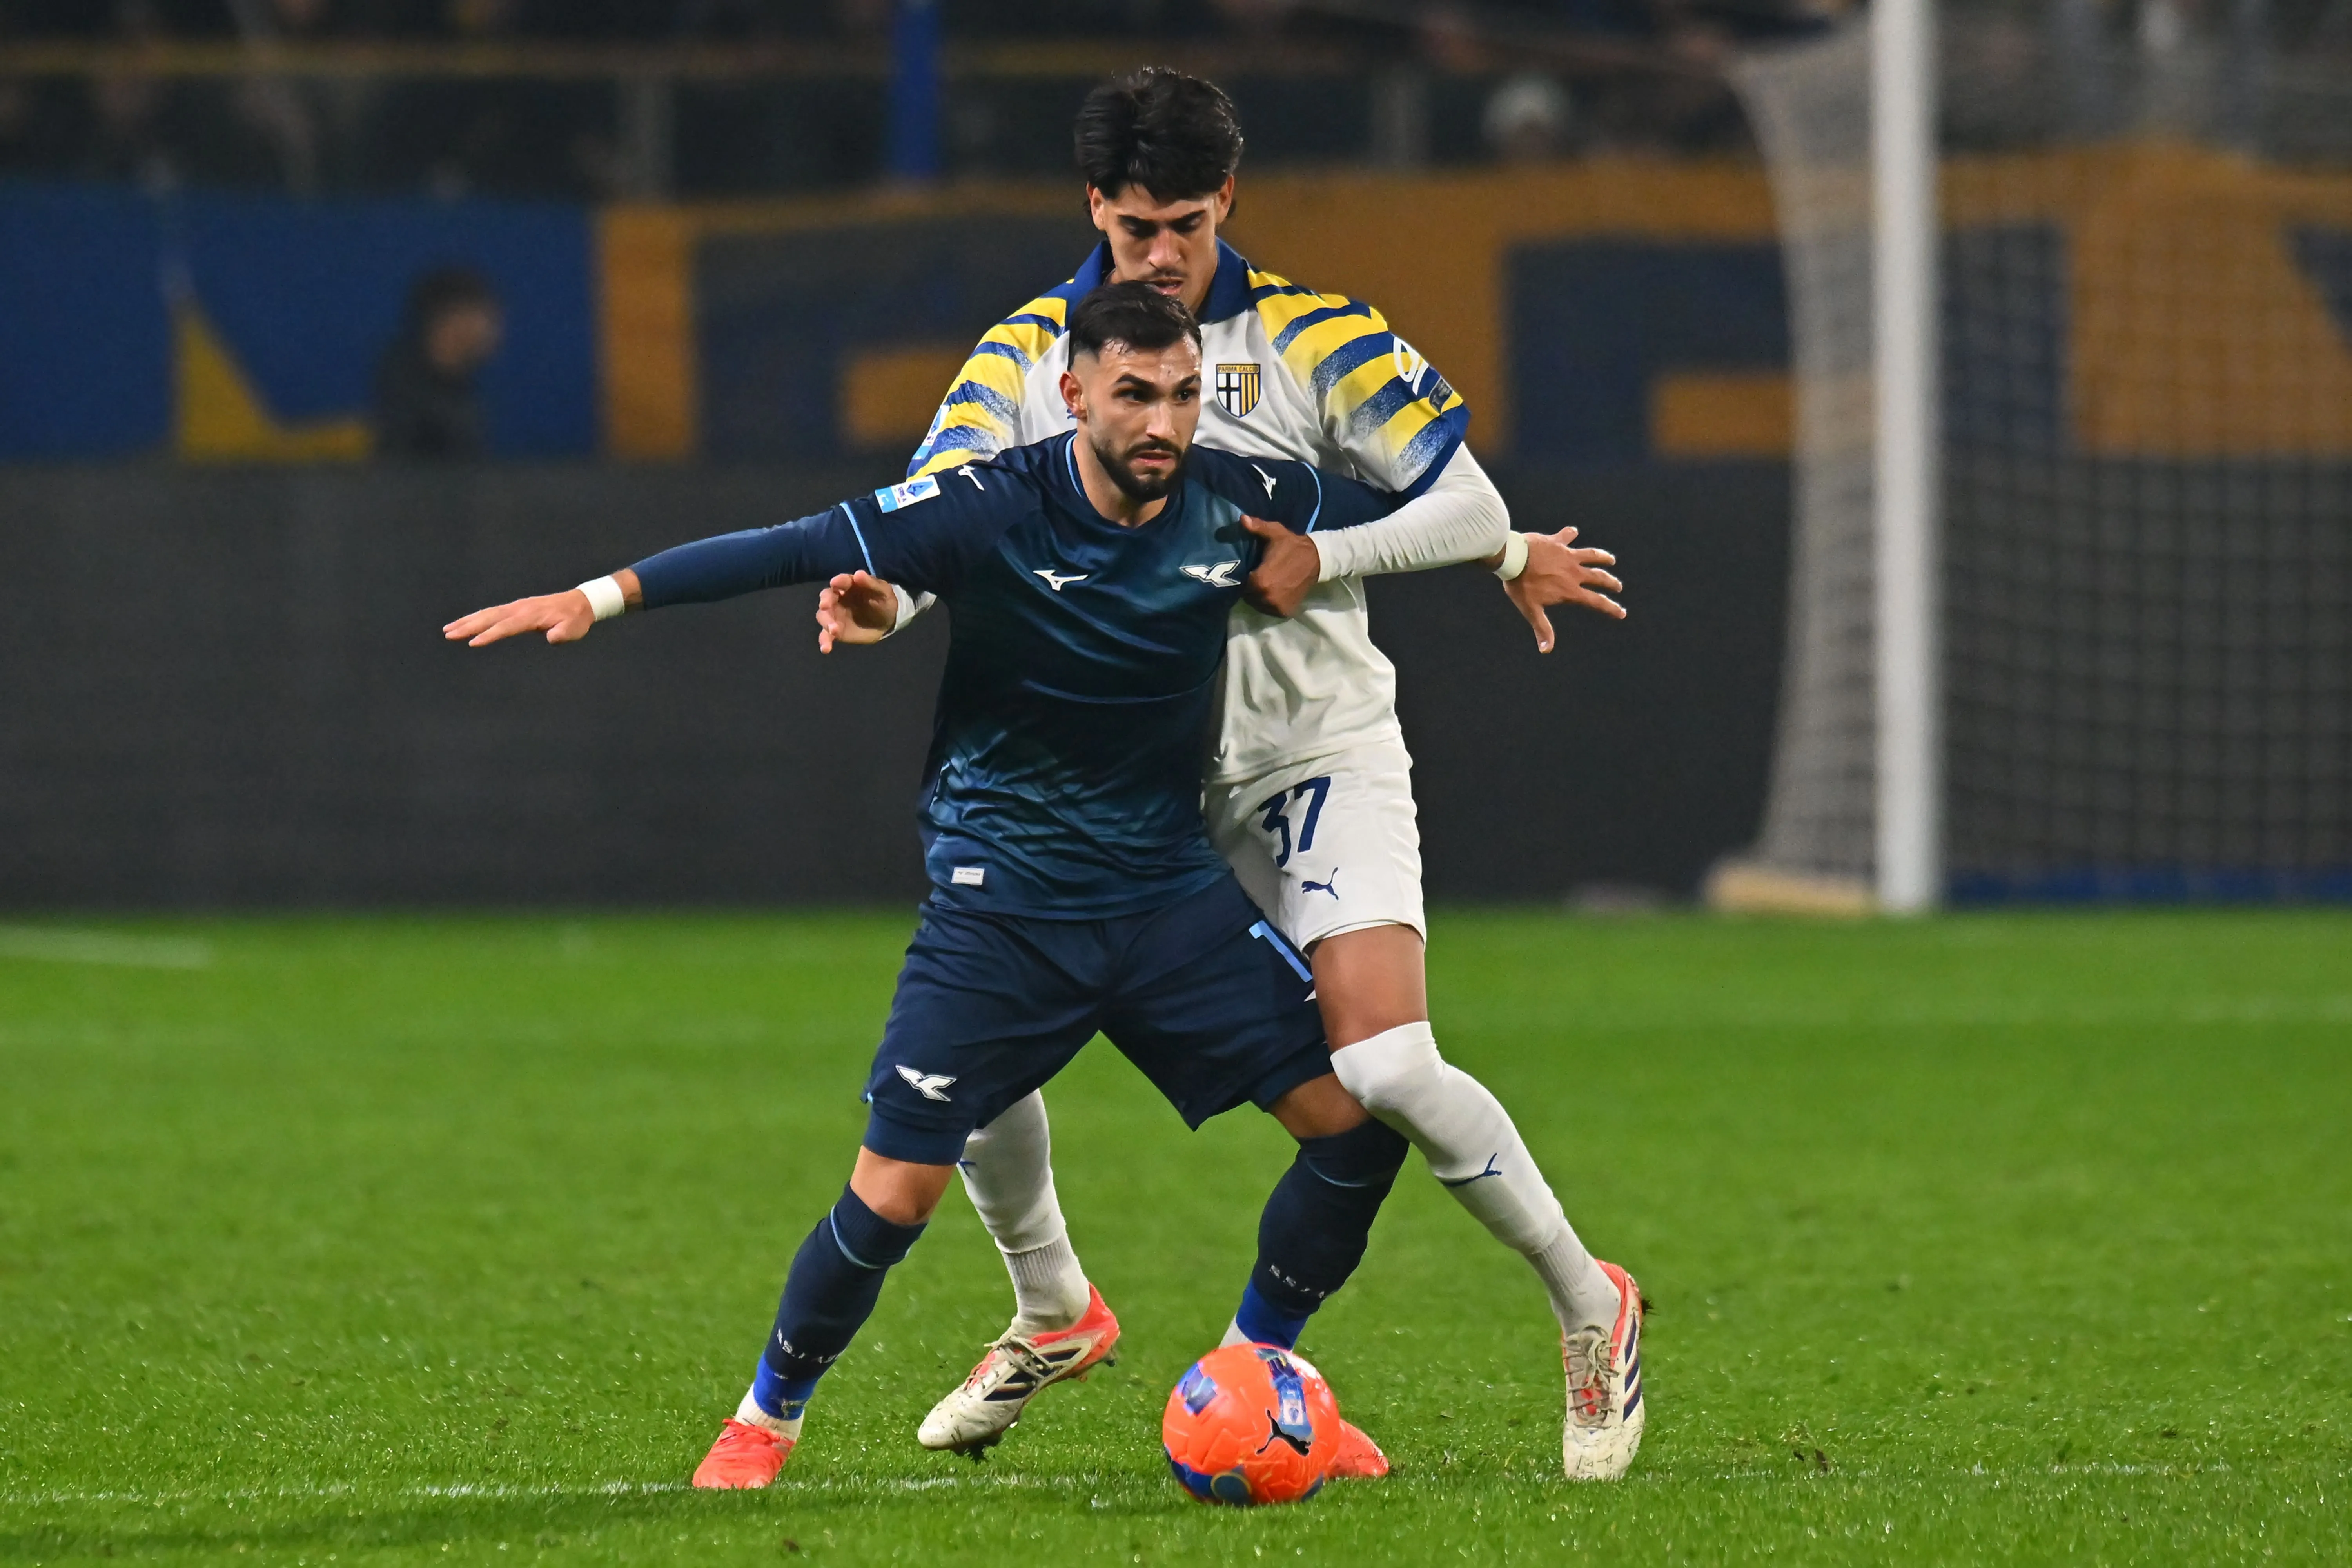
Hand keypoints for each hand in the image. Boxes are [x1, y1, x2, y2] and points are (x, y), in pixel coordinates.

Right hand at [443, 589, 595, 647]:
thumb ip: (562, 634)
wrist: (579, 603)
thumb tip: (552, 637)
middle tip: (448, 634)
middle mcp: (519, 609)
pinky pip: (492, 612)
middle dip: (468, 626)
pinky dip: (477, 617)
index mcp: (531, 616)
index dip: (490, 634)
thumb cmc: (575, 620)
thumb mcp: (573, 629)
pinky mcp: (515, 608)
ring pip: (487, 613)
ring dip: (467, 621)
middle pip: (489, 617)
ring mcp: (516, 607)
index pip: (506, 626)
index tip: (473, 642)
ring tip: (449, 629)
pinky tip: (466, 623)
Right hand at [815, 571, 898, 653]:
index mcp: (849, 585)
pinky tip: (826, 648)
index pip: (841, 581)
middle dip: (825, 601)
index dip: (838, 581)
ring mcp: (835, 615)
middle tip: (826, 606)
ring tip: (834, 630)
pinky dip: (825, 641)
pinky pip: (827, 635)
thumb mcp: (883, 591)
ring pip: (824, 616)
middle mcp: (837, 599)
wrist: (887, 620)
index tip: (835, 583)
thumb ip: (871, 583)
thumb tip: (858, 574)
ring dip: (826, 622)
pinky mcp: (836, 630)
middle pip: (827, 598)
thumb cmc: (884, 601)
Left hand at [1239, 514, 1319, 617]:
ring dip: (1260, 597)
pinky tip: (1274, 592)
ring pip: (1258, 604)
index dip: (1244, 577)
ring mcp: (1276, 606)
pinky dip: (1270, 603)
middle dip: (1251, 587)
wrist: (1317, 560)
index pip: (1242, 584)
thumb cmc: (1292, 546)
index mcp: (1259, 581)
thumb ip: (1257, 527)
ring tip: (1266, 585)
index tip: (1250, 571)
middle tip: (1258, 577)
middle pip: (1249, 596)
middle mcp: (1266, 597)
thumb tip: (1242, 519)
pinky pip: (1270, 610)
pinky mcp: (1284, 612)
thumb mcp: (1274, 533)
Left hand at [1501, 526, 1624, 652]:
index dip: (1610, 608)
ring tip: (1610, 559)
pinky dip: (1570, 534)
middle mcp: (1574, 572)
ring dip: (1602, 557)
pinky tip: (1573, 532)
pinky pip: (1567, 536)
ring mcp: (1567, 555)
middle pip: (1598, 577)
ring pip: (1591, 555)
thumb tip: (1546, 650)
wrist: (1513, 558)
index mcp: (1570, 590)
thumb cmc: (1521, 585)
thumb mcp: (1531, 610)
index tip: (1622, 612)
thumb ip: (1542, 628)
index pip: (1596, 602)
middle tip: (1618, 586)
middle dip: (1610, 582)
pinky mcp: (1557, 542)